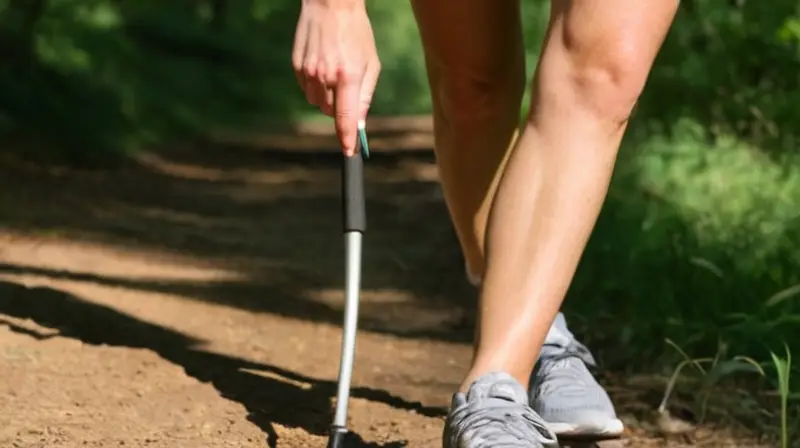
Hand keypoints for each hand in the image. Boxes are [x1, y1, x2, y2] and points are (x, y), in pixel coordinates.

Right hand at [292, 0, 379, 155]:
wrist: (331, 6)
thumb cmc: (357, 33)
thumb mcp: (371, 63)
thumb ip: (366, 95)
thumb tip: (360, 123)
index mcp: (348, 75)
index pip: (345, 118)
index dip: (347, 138)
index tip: (349, 152)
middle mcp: (325, 76)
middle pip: (331, 112)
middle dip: (340, 110)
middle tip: (347, 92)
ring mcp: (308, 72)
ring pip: (317, 103)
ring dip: (327, 98)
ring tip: (335, 74)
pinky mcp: (297, 66)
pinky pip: (306, 89)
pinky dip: (316, 86)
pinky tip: (323, 67)